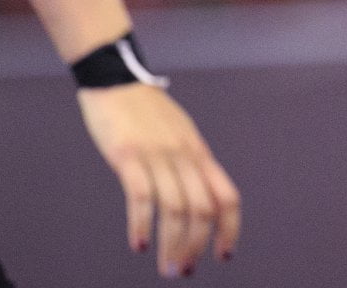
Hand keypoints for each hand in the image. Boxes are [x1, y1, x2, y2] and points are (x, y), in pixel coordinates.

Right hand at [77, 83, 239, 278]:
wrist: (116, 78)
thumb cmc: (147, 111)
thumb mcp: (180, 135)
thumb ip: (190, 164)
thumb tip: (199, 197)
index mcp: (199, 153)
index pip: (227, 196)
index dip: (230, 229)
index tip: (224, 255)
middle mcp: (184, 156)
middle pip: (202, 210)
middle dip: (196, 246)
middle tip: (183, 271)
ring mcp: (157, 155)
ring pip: (175, 208)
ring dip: (172, 244)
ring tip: (167, 268)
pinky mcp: (128, 155)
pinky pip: (141, 195)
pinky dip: (142, 224)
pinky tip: (139, 245)